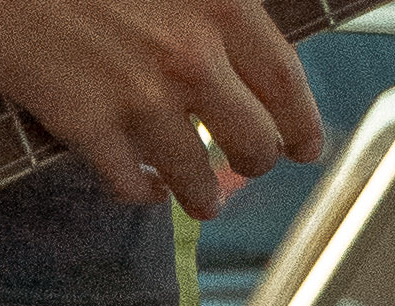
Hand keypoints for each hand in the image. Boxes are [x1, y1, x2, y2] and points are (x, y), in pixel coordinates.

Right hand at [0, 0, 323, 210]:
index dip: (303, 123)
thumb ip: (210, 5)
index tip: (307, 146)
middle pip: (253, 141)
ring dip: (203, 195)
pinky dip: (143, 194)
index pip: (284, 81)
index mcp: (222, 5)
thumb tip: (231, 44)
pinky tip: (144, 187)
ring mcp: (140, 100)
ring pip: (198, 177)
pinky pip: (131, 186)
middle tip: (250, 166)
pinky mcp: (88, 130)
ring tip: (200, 198)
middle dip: (256, 161)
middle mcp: (192, 58)